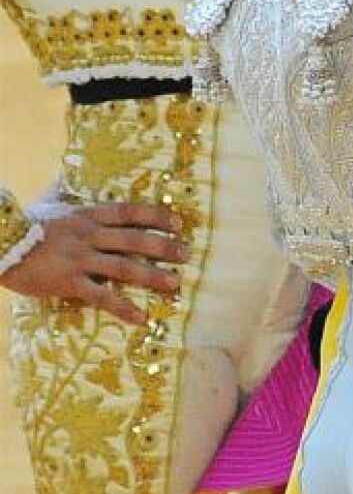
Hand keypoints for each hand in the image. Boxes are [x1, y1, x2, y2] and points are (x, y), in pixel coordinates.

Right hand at [0, 199, 187, 323]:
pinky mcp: (68, 282)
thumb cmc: (25, 226)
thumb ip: (65, 195)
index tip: (177, 223)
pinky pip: (101, 296)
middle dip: (164, 247)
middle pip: (134, 239)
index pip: (128, 212)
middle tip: (187, 254)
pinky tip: (140, 318)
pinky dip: (122, 308)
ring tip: (175, 283)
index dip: (154, 216)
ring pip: (123, 267)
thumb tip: (67, 175)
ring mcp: (78, 259)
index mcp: (85, 215)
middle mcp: (87, 235)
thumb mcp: (49, 205)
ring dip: (152, 276)